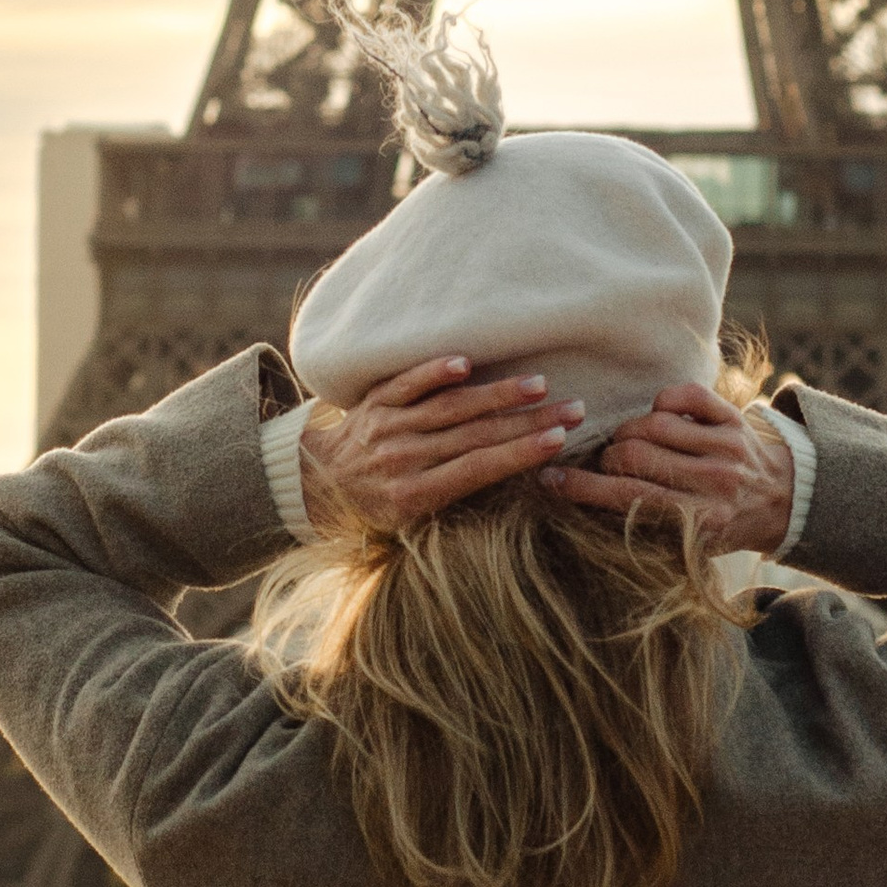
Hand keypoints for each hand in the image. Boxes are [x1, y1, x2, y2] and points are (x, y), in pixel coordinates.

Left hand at [299, 358, 585, 530]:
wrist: (313, 486)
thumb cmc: (374, 510)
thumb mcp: (411, 523)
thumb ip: (454, 498)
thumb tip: (512, 474)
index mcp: (414, 495)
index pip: (478, 468)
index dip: (520, 453)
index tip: (559, 440)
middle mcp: (401, 458)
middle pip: (475, 434)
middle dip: (529, 421)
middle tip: (572, 409)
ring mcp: (387, 426)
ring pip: (450, 405)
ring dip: (498, 393)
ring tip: (539, 385)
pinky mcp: (374, 401)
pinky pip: (408, 382)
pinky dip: (436, 371)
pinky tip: (467, 362)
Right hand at [543, 383, 794, 556]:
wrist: (786, 502)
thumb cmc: (725, 527)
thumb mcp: (690, 544)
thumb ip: (645, 527)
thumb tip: (584, 506)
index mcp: (702, 521)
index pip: (630, 499)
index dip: (583, 487)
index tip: (551, 480)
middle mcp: (716, 482)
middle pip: (636, 456)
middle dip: (606, 458)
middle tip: (604, 464)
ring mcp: (727, 447)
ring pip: (652, 424)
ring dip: (628, 432)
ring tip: (628, 444)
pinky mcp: (734, 418)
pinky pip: (684, 395)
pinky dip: (662, 400)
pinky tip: (657, 415)